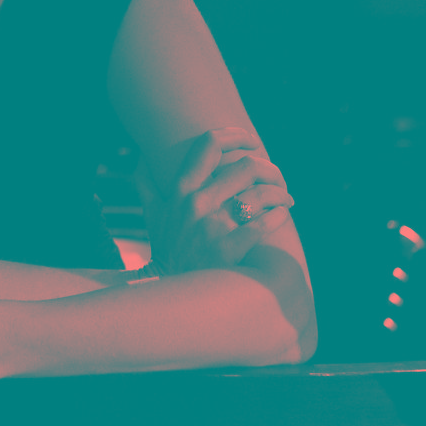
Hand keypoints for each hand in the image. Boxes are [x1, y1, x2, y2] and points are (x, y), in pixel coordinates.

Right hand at [144, 126, 293, 275]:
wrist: (168, 290)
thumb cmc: (166, 249)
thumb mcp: (151, 214)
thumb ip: (146, 184)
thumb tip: (139, 158)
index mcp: (182, 190)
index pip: (209, 145)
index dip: (235, 135)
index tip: (251, 140)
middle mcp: (197, 203)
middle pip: (246, 166)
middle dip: (270, 169)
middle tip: (278, 179)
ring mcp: (213, 227)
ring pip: (260, 193)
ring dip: (280, 193)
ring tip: (286, 200)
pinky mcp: (228, 250)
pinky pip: (264, 223)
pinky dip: (279, 215)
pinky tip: (282, 214)